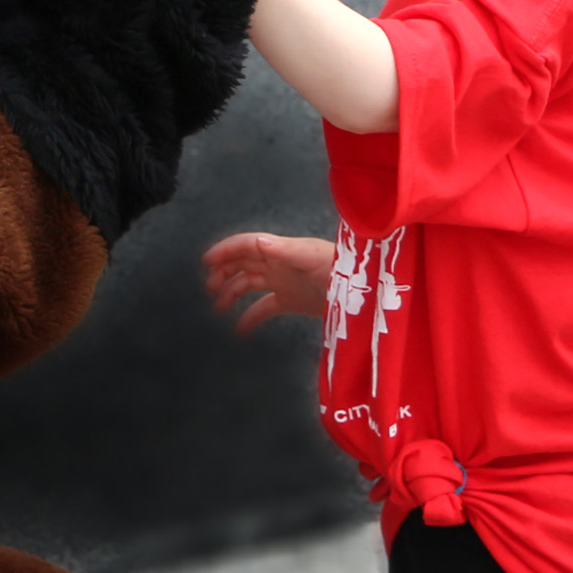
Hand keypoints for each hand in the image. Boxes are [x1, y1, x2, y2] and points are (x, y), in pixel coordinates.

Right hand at [202, 231, 334, 334]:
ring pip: (250, 284)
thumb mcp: (313, 258)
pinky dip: (251, 317)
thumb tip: (257, 243)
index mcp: (282, 251)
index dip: (225, 251)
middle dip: (223, 271)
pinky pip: (265, 307)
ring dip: (232, 292)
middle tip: (208, 287)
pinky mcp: (292, 301)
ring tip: (217, 308)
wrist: (365, 292)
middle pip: (243, 263)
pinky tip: (240, 330)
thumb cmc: (341, 270)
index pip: (246, 246)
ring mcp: (285, 282)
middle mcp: (279, 264)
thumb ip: (285, 251)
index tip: (206, 262)